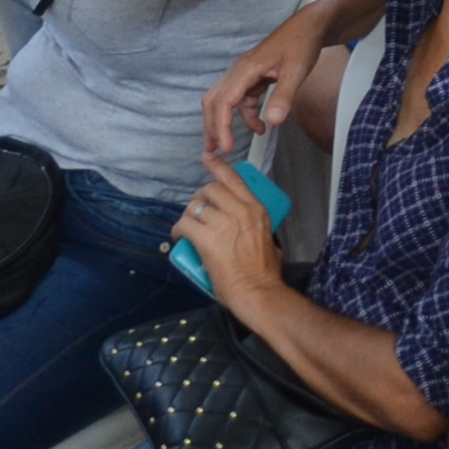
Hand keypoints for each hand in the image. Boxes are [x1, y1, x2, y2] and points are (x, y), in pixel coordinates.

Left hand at [171, 158, 286, 301]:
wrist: (257, 291)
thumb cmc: (266, 273)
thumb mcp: (270, 241)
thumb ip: (258, 229)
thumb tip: (252, 232)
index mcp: (256, 209)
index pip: (234, 180)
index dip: (218, 166)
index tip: (207, 157)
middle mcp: (239, 210)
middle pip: (210, 190)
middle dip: (200, 197)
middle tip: (197, 211)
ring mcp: (222, 223)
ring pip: (195, 206)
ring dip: (188, 215)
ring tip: (187, 226)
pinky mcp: (206, 238)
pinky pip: (185, 224)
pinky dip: (179, 229)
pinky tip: (179, 237)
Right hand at [203, 5, 330, 156]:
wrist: (310, 25)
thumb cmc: (302, 43)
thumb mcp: (296, 71)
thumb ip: (284, 96)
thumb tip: (272, 122)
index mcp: (246, 69)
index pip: (224, 102)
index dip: (222, 126)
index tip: (226, 147)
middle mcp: (239, 71)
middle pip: (215, 101)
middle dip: (212, 127)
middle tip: (214, 151)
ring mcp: (244, 73)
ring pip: (225, 101)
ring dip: (226, 122)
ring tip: (229, 145)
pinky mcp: (252, 76)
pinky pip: (241, 99)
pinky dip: (245, 115)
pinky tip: (259, 127)